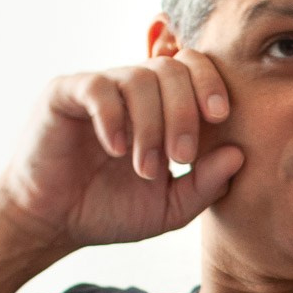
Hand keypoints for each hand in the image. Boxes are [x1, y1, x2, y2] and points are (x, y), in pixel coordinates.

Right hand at [0, 50, 244, 252]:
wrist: (53, 224)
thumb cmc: (110, 211)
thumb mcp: (169, 208)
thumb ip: (205, 184)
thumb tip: (238, 153)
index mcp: (161, 107)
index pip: (193, 69)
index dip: (211, 83)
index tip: (220, 116)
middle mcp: (131, 90)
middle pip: (172, 68)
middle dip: (185, 112)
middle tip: (181, 157)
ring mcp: (98, 88)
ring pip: (139, 78)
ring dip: (151, 125)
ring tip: (144, 168)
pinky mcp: (64, 94)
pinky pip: (97, 88)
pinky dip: (114, 118)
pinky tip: (116, 149)